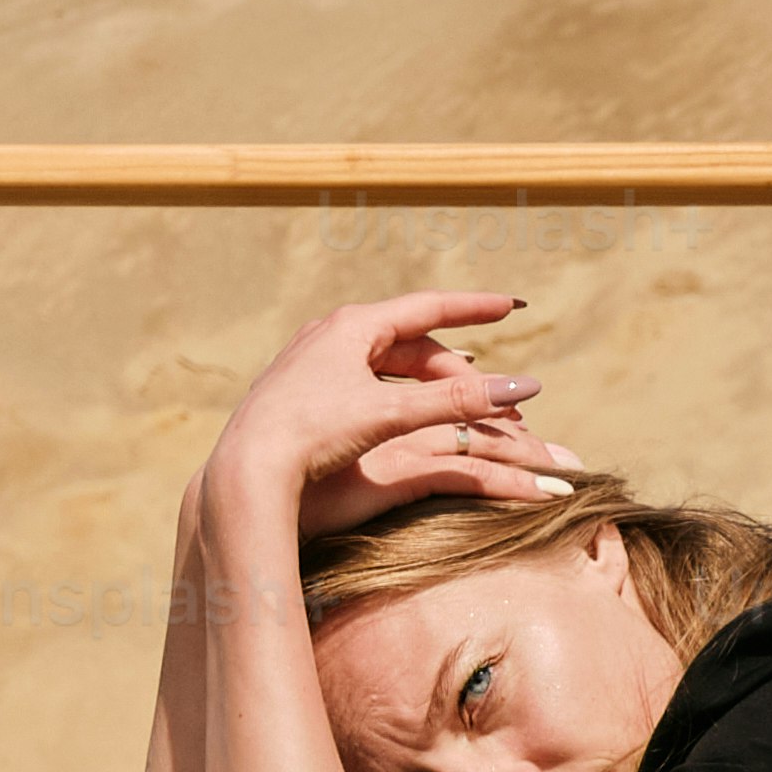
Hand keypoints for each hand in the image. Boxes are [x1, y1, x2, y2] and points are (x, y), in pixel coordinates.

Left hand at [203, 289, 576, 524]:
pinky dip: (397, 395)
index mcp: (353, 325)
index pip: (429, 307)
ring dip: (427, 384)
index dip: (475, 307)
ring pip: (388, 366)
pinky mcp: (305, 392)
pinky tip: (406, 412)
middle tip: (488, 400)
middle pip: (411, 344)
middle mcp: (332, 334)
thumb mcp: (391, 414)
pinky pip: (366, 383)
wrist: (245, 466)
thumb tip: (525, 388)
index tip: (513, 305)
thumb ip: (457, 402)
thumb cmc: (314, 433)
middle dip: (455, 370)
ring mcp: (315, 362)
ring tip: (456, 402)